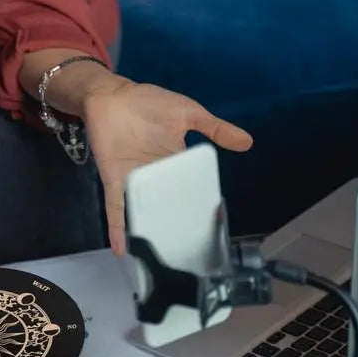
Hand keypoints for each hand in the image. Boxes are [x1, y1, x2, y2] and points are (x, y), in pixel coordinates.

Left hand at [83, 77, 253, 254]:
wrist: (110, 96)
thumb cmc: (148, 102)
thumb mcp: (188, 113)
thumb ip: (215, 128)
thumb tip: (248, 142)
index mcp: (176, 161)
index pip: (192, 187)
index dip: (202, 204)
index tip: (215, 224)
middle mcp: (157, 176)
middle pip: (169, 206)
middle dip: (178, 226)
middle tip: (192, 250)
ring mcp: (134, 180)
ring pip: (144, 211)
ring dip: (150, 233)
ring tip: (161, 260)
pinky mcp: (114, 180)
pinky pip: (116, 207)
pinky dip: (118, 227)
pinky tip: (123, 250)